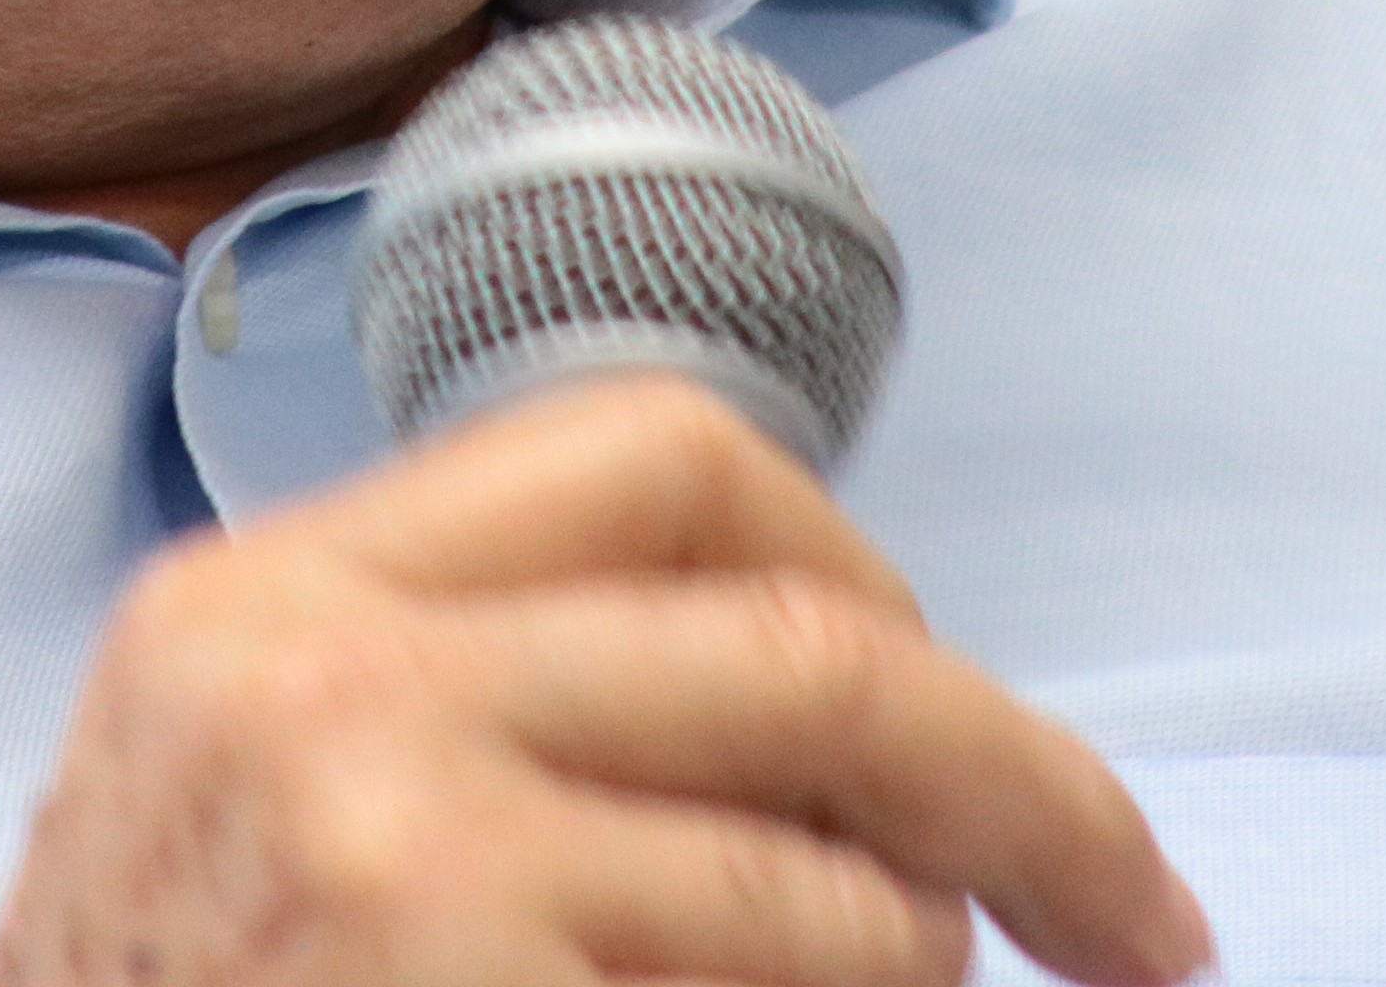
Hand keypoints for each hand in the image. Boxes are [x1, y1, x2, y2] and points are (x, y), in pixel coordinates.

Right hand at [0, 376, 1213, 986]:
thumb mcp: (251, 820)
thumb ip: (477, 709)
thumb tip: (834, 706)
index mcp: (265, 600)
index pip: (659, 452)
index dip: (857, 575)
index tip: (948, 713)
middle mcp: (315, 674)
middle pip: (806, 632)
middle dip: (1020, 776)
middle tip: (1133, 910)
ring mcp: (386, 833)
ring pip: (832, 871)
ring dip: (915, 983)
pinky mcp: (456, 974)